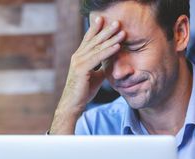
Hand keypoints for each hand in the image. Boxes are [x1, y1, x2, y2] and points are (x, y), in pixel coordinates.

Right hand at [50, 17, 125, 133]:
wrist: (73, 104)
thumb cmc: (83, 92)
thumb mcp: (96, 76)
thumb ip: (102, 67)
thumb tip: (111, 62)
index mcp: (79, 57)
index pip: (88, 39)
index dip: (96, 29)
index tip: (104, 19)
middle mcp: (77, 56)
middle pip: (94, 40)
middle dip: (106, 30)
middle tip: (117, 22)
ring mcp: (78, 62)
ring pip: (97, 47)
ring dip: (110, 38)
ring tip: (121, 31)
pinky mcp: (82, 69)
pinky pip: (98, 57)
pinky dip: (108, 51)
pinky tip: (117, 46)